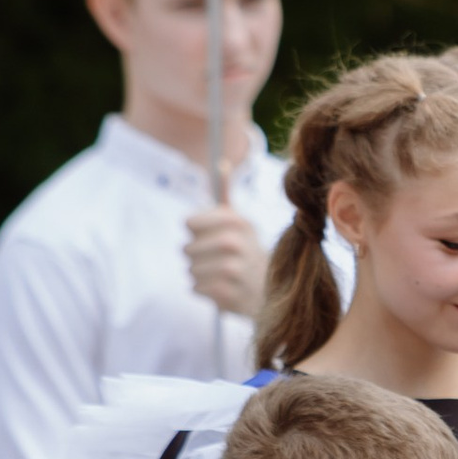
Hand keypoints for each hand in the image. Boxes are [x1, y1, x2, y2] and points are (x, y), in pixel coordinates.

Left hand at [184, 205, 267, 320]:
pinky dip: (201, 289)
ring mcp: (235, 270)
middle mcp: (237, 243)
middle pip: (187, 249)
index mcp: (238, 221)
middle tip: (210, 260)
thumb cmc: (247, 252)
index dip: (194, 232)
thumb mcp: (241, 223)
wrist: (270, 291)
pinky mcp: (231, 294)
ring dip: (197, 274)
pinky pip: (197, 288)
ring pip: (190, 270)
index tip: (207, 236)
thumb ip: (226, 194)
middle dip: (194, 257)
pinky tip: (217, 287)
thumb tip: (222, 164)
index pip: (190, 223)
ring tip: (216, 274)